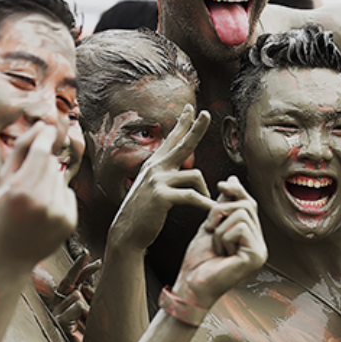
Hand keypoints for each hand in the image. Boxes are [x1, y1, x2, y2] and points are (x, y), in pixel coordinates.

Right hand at [0, 122, 77, 266]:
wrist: (9, 256)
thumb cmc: (1, 214)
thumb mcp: (2, 183)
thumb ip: (19, 152)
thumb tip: (41, 126)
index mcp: (20, 190)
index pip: (41, 151)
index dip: (45, 135)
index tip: (48, 126)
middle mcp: (42, 201)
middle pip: (51, 163)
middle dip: (41, 164)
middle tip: (27, 181)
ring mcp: (58, 213)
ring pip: (60, 178)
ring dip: (49, 183)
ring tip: (32, 203)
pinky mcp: (70, 222)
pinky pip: (68, 194)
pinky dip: (58, 198)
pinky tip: (44, 212)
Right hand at [52, 254, 97, 341]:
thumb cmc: (88, 339)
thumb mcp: (91, 314)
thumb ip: (87, 299)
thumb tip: (86, 285)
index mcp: (65, 301)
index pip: (73, 280)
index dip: (81, 267)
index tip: (90, 255)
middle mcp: (58, 305)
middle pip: (70, 280)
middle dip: (80, 267)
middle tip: (96, 259)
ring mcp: (56, 313)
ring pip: (77, 295)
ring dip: (87, 308)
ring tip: (85, 323)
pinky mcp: (58, 321)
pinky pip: (77, 306)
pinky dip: (83, 314)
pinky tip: (79, 326)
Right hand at [110, 105, 211, 249]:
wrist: (127, 234)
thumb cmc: (144, 214)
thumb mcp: (154, 189)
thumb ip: (167, 176)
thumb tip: (182, 168)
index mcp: (155, 165)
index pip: (172, 139)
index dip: (182, 123)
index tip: (191, 108)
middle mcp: (155, 167)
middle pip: (182, 144)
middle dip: (196, 128)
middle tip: (208, 114)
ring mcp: (157, 180)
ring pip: (195, 176)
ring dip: (206, 192)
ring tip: (210, 204)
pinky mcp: (161, 196)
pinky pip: (192, 196)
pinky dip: (205, 204)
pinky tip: (213, 209)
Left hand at [172, 176, 266, 309]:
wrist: (190, 284)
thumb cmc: (198, 261)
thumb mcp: (211, 226)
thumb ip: (223, 206)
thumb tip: (232, 180)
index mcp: (250, 237)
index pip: (249, 204)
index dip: (237, 191)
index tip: (222, 184)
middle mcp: (259, 243)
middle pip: (246, 205)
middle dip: (221, 211)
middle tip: (209, 228)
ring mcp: (260, 250)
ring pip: (242, 215)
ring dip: (220, 228)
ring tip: (216, 246)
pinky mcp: (256, 256)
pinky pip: (241, 229)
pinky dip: (223, 237)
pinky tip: (221, 253)